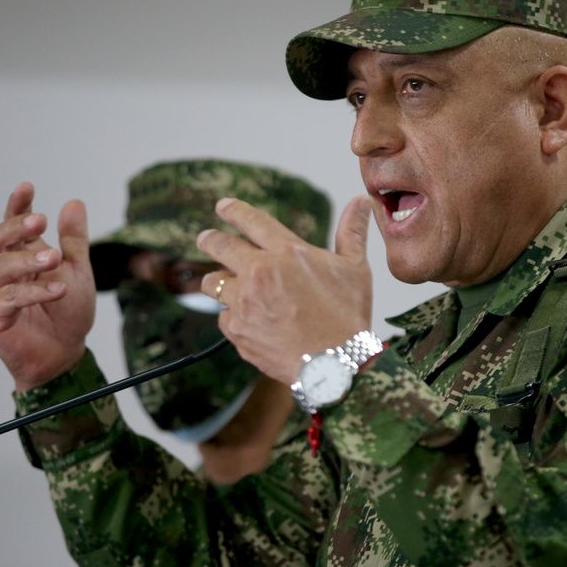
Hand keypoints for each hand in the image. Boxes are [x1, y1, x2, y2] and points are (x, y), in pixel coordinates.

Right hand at [0, 182, 95, 391]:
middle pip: (0, 239)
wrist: (64, 355)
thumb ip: (74, 240)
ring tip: (55, 258)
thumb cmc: (68, 314)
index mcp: (22, 256)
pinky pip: (10, 298)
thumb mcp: (78, 271)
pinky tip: (57, 290)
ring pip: (3, 267)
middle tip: (39, 220)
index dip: (17, 205)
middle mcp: (3, 271)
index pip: (14, 225)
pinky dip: (35, 292)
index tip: (26, 187)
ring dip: (29, 260)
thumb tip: (74, 202)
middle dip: (17, 226)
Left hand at [197, 195, 373, 384]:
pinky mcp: (237, 329)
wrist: (335, 365)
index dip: (234, 211)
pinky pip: (223, 315)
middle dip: (209, 240)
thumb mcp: (355, 268)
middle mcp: (259, 272)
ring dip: (218, 280)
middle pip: (220, 246)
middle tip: (205, 239)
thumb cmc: (348, 316)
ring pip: (214, 282)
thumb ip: (351, 231)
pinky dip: (232, 315)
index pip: (252, 221)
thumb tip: (361, 201)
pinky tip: (246, 318)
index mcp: (287, 252)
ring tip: (223, 283)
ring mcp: (244, 301)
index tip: (222, 207)